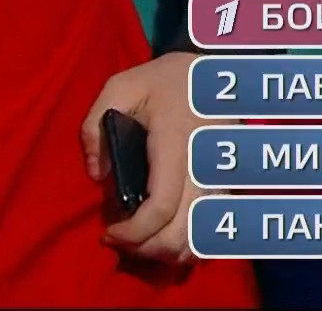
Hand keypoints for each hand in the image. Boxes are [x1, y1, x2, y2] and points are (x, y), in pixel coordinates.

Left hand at [79, 51, 215, 263]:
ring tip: (139, 239)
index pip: (161, 206)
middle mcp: (204, 167)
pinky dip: (186, 244)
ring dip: (166, 251)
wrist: (211, 70)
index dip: (133, 232)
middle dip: (145, 249)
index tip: (108, 232)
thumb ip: (94, 126)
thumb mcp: (119, 86)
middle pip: (181, 233)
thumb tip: (98, 174)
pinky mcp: (227, 186)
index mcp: (176, 143)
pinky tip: (164, 236)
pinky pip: (212, 231)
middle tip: (119, 239)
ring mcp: (220, 180)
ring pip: (199, 239)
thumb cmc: (162, 80)